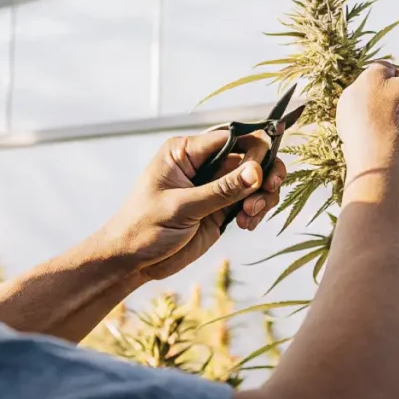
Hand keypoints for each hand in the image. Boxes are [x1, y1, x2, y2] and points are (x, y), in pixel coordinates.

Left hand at [99, 130, 285, 280]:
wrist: (131, 261)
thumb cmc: (143, 228)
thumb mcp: (182, 207)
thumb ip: (221, 190)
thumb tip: (256, 171)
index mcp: (185, 152)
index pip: (231, 138)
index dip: (253, 152)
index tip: (261, 175)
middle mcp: (202, 164)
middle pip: (249, 157)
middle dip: (263, 174)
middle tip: (267, 193)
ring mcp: (214, 187)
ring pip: (254, 180)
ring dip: (262, 196)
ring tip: (250, 216)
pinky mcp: (221, 208)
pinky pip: (250, 201)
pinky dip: (257, 211)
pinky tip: (247, 224)